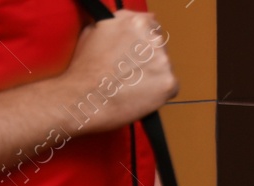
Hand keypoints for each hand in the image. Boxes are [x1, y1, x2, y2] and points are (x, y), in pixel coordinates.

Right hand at [56, 11, 177, 135]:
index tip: (137, 52)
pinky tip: (139, 95)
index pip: (153, 27)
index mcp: (137, 22)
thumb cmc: (85, 67)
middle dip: (148, 59)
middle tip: (131, 72)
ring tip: (131, 85)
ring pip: (165, 68)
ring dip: (153, 76)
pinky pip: (170, 87)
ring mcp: (163, 61)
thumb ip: (119, 25)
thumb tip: (129, 25)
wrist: (83, 96)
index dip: (143, 42)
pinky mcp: (169, 83)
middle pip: (160, 48)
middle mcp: (153, 38)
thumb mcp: (97, 30)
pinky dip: (158, 93)